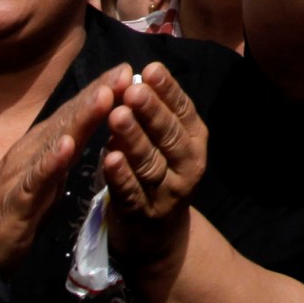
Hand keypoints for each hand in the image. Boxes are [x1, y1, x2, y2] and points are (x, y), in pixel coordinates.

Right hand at [0, 69, 125, 274]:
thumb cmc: (12, 213)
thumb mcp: (47, 180)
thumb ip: (65, 156)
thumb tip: (89, 132)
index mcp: (41, 146)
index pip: (74, 114)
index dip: (101, 92)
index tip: (129, 71)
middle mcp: (31, 151)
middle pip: (69, 118)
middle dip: (98, 94)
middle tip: (125, 72)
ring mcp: (21, 173)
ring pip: (55, 140)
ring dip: (80, 118)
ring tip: (104, 95)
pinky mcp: (16, 200)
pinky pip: (35, 179)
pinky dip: (51, 162)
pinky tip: (67, 147)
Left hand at [101, 62, 209, 270]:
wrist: (158, 233)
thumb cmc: (159, 173)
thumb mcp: (166, 143)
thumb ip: (154, 114)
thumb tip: (133, 75)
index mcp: (195, 142)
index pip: (184, 112)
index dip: (168, 91)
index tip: (150, 69)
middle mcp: (188, 166)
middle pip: (169, 136)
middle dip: (151, 112)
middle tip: (132, 90)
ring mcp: (167, 193)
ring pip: (150, 162)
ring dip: (133, 139)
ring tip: (117, 116)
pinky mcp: (143, 213)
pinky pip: (131, 192)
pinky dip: (120, 175)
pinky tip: (108, 157)